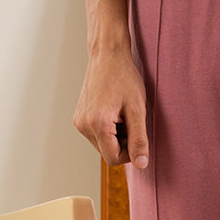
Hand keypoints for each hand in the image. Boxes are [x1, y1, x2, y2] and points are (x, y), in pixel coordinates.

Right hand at [73, 46, 148, 168]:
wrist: (107, 55)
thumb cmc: (125, 78)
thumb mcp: (138, 110)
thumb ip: (139, 139)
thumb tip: (141, 164)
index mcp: (96, 124)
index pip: (114, 159)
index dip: (130, 152)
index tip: (136, 132)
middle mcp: (83, 125)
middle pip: (108, 153)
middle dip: (123, 142)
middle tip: (129, 118)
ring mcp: (79, 122)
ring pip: (103, 145)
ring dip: (116, 136)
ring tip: (121, 113)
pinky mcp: (79, 118)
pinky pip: (97, 135)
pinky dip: (109, 129)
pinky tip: (113, 111)